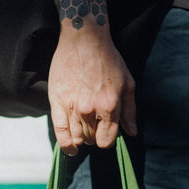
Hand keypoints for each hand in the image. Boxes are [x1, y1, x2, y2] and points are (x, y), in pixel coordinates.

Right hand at [47, 19, 136, 152]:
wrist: (84, 39)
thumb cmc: (109, 60)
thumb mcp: (128, 84)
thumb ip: (129, 111)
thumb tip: (131, 133)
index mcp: (110, 106)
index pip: (107, 140)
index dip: (107, 139)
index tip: (107, 132)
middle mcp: (90, 110)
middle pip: (92, 139)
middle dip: (95, 135)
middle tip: (96, 123)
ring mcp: (72, 107)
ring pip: (78, 137)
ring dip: (82, 137)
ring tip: (85, 127)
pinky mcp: (57, 102)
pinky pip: (60, 132)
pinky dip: (66, 144)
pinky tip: (71, 149)